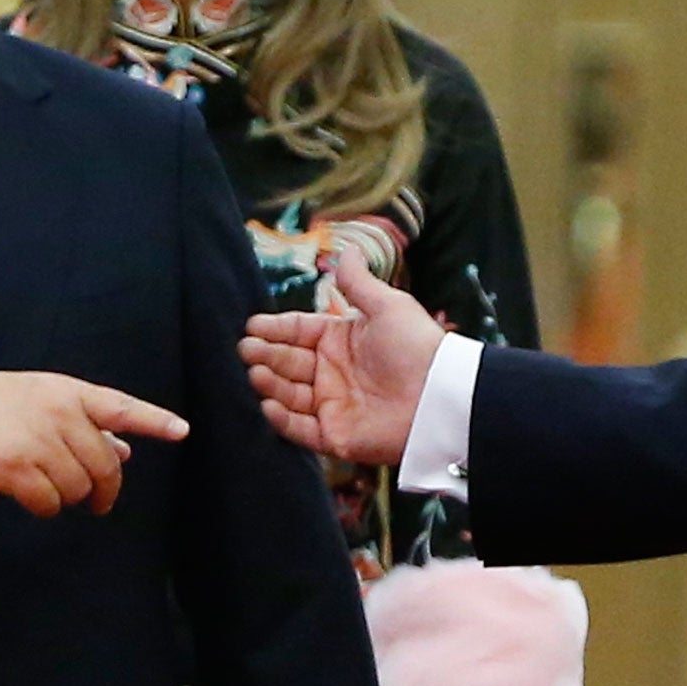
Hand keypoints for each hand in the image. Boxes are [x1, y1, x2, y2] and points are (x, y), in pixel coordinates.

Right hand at [0, 369, 188, 517]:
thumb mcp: (46, 399)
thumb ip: (87, 422)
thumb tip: (124, 450)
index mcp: (70, 393)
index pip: (122, 407)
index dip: (155, 421)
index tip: (182, 431)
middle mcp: (59, 415)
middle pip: (105, 465)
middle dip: (105, 488)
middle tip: (99, 500)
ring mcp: (37, 442)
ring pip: (79, 487)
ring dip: (71, 496)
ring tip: (52, 486)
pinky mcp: (14, 468)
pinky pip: (49, 502)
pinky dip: (47, 507)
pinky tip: (35, 498)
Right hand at [239, 246, 443, 464]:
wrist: (440, 397)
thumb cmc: (418, 348)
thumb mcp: (388, 306)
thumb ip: (359, 282)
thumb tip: (347, 249)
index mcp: (341, 340)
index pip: (298, 331)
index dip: (275, 328)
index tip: (252, 325)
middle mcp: (332, 372)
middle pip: (288, 361)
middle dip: (265, 353)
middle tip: (246, 348)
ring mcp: (332, 404)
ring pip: (288, 394)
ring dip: (270, 383)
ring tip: (256, 371)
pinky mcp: (334, 436)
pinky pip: (300, 429)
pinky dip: (282, 419)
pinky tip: (268, 404)